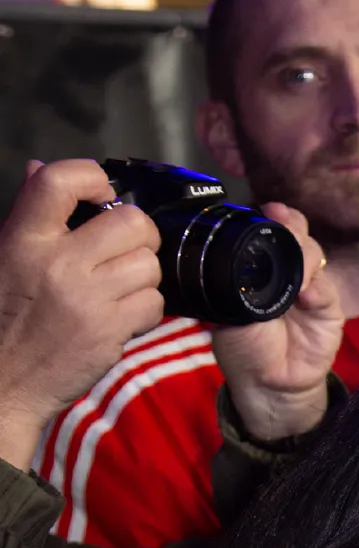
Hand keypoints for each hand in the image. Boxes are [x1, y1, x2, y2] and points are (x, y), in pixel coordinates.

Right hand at [0, 160, 163, 469]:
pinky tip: (123, 316)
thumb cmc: (4, 314)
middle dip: (139, 234)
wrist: (3, 379)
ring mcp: (85, 298)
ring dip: (144, 275)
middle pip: (131, 222)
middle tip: (126, 249)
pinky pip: (154, 304)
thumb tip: (39, 168)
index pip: (60, 180)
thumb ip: (28, 214)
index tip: (104, 193)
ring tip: (120, 287)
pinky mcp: (108, 331)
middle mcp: (55, 262)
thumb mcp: (5, 255)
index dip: (93, 176)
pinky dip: (146, 310)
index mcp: (22, 237)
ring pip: (149, 264)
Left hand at [208, 205, 341, 442]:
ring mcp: (311, 289)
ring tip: (293, 264)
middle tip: (282, 224)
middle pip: (298, 237)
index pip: (274, 232)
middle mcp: (289, 272)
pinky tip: (307, 293)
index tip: (268, 210)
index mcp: (262, 267)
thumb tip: (230, 254)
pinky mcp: (329, 311)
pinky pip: (327, 292)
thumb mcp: (227, 309)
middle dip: (292, 227)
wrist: (266, 383)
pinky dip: (317, 289)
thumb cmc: (244, 345)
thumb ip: (233, 283)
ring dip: (304, 254)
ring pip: (314, 257)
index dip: (275, 218)